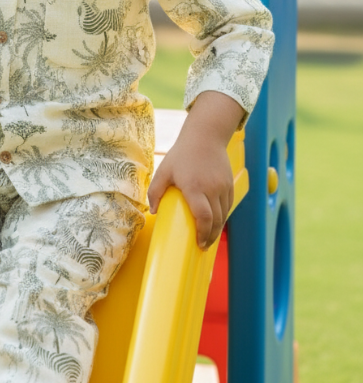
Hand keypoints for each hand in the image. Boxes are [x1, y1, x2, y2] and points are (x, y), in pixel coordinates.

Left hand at [147, 91, 242, 249]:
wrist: (205, 136)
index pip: (204, 217)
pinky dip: (223, 216)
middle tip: (202, 245)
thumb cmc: (182, 154)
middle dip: (211, 236)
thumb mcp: (164, 170)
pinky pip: (228, 205)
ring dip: (218, 229)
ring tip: (209, 237)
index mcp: (194, 187)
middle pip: (216, 220)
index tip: (198, 243)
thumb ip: (155, 191)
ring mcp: (223, 186)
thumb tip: (153, 211)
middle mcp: (212, 188)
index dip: (203, 233)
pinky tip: (216, 222)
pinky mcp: (230, 184)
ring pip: (224, 215)